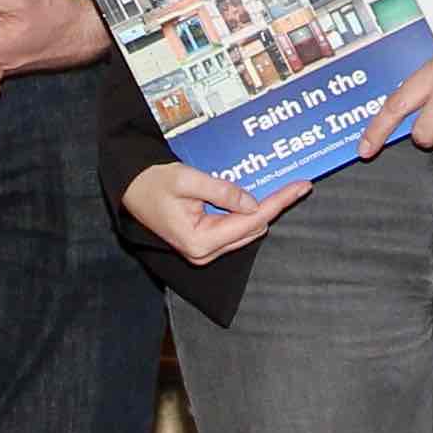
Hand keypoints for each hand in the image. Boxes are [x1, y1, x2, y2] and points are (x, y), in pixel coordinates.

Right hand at [118, 160, 308, 265]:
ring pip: (247, 231)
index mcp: (200, 240)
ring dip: (261, 210)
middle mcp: (204, 252)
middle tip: (294, 184)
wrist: (131, 190)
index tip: (300, 188)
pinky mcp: (204, 243)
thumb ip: (222, 191)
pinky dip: (246, 213)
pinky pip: (235, 229)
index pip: (251, 221)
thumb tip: (253, 202)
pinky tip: (256, 198)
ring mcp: (204, 251)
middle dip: (274, 206)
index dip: (278, 203)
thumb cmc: (154, 183)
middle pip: (253, 229)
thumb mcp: (188, 180)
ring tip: (279, 188)